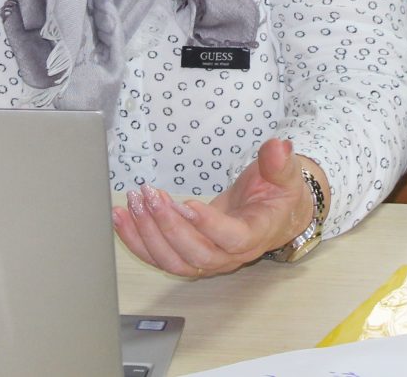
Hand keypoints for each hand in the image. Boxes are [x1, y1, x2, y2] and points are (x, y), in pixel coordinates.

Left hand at [111, 138, 320, 277]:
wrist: (273, 214)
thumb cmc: (278, 194)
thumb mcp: (286, 175)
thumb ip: (280, 163)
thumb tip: (278, 146)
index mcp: (256, 234)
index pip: (233, 239)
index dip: (209, 226)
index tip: (186, 204)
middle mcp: (231, 255)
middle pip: (197, 255)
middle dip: (168, 226)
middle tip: (149, 195)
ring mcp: (209, 260)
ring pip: (174, 262)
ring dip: (148, 234)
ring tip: (133, 203)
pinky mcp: (189, 256)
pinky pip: (160, 257)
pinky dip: (137, 241)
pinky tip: (120, 218)